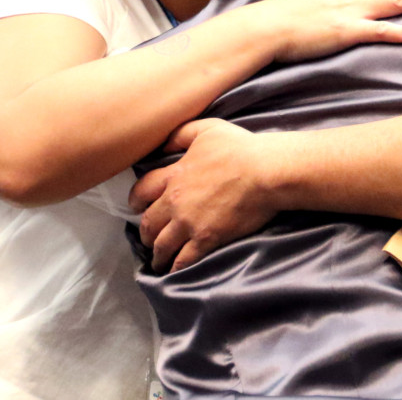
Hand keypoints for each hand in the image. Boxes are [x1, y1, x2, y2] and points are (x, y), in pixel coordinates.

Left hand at [129, 118, 279, 271]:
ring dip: (158, 254)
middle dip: (146, 233)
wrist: (265, 172)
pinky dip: (175, 268)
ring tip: (160, 261)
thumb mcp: (206, 129)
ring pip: (162, 245)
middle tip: (149, 239)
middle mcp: (176, 202)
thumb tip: (163, 143)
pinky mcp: (207, 239)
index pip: (142, 191)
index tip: (136, 207)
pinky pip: (183, 260)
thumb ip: (181, 134)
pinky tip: (175, 272)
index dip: (136, 201)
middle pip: (148, 223)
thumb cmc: (240, 148)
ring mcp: (190, 223)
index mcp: (174, 175)